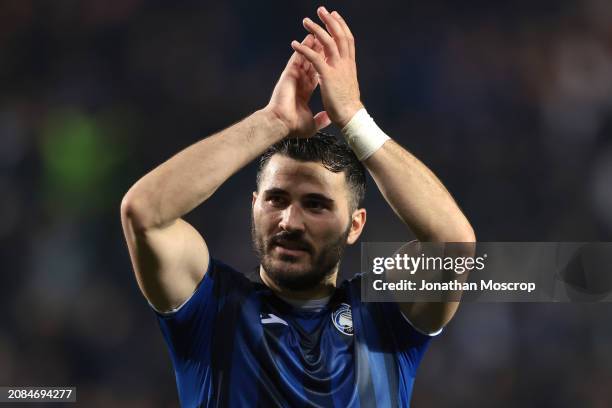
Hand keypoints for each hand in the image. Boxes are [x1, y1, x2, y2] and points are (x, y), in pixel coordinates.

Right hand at [264, 34, 331, 137]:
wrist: (281, 125)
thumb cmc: (293, 126)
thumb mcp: (312, 124)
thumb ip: (321, 120)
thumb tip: (329, 118)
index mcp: (305, 91)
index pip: (318, 74)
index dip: (325, 65)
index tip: (332, 57)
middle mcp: (300, 82)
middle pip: (313, 62)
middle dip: (321, 51)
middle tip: (329, 38)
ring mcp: (294, 77)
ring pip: (306, 57)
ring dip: (313, 45)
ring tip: (320, 32)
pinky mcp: (289, 74)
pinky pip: (298, 58)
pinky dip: (303, 48)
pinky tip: (309, 38)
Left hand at [291, 7, 363, 127]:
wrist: (351, 116)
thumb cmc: (348, 106)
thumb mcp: (347, 87)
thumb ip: (343, 77)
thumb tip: (340, 76)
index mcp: (350, 65)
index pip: (347, 40)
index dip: (341, 26)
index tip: (335, 16)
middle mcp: (346, 63)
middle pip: (339, 35)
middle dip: (330, 21)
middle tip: (321, 10)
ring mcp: (337, 68)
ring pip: (327, 42)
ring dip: (316, 29)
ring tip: (306, 21)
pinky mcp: (328, 75)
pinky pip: (314, 57)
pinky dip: (304, 49)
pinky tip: (294, 44)